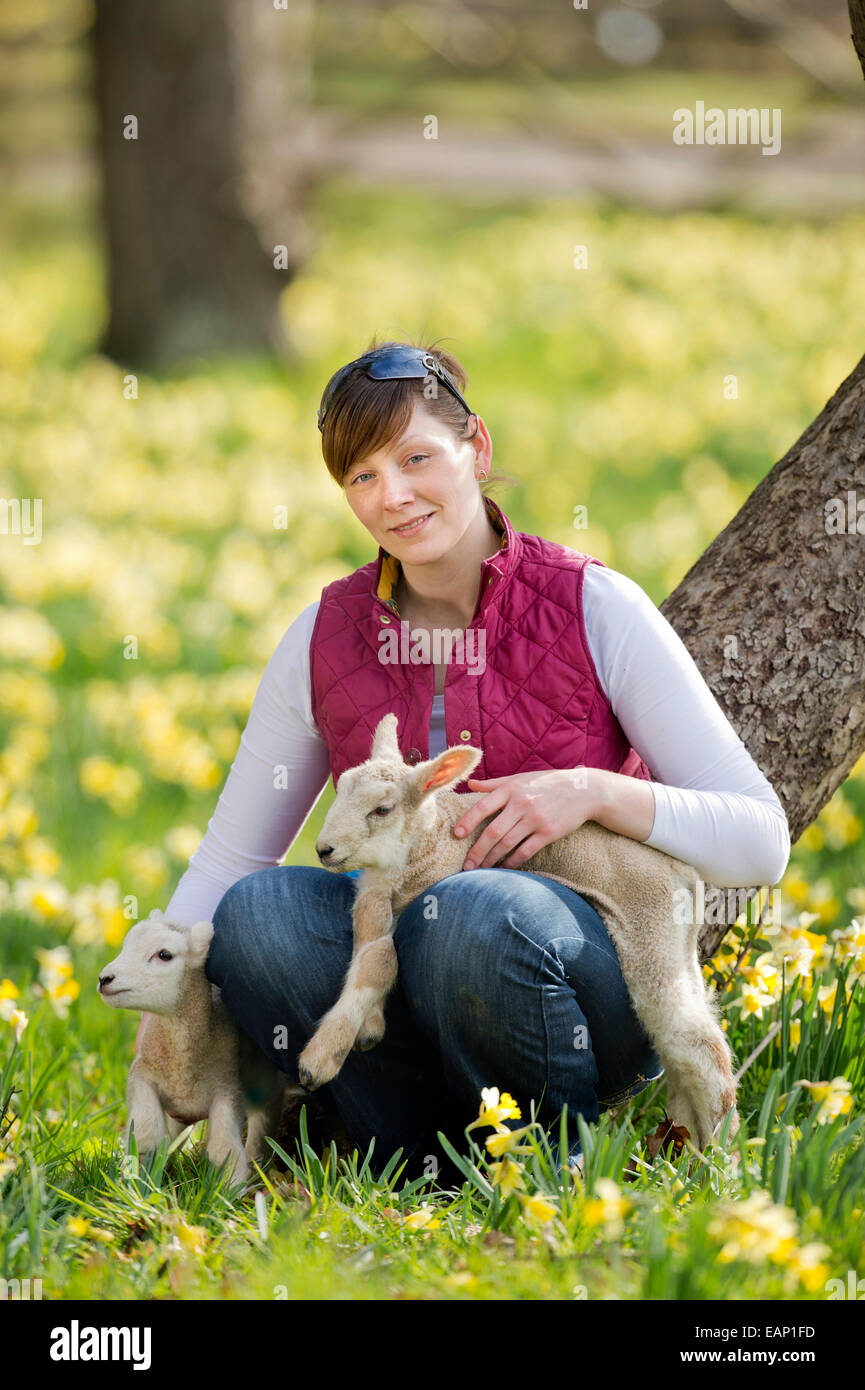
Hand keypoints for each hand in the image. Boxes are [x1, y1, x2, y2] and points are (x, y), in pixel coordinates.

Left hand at [454, 768, 598, 870]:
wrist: (583, 790)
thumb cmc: (547, 783)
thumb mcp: (520, 778)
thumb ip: (494, 783)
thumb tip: (469, 784)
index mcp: (511, 789)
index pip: (483, 807)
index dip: (468, 822)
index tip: (456, 835)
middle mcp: (522, 804)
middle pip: (493, 831)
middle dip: (477, 851)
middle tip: (466, 865)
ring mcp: (535, 819)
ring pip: (507, 844)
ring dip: (491, 859)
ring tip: (480, 870)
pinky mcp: (548, 833)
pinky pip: (525, 851)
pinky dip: (512, 862)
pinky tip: (503, 868)